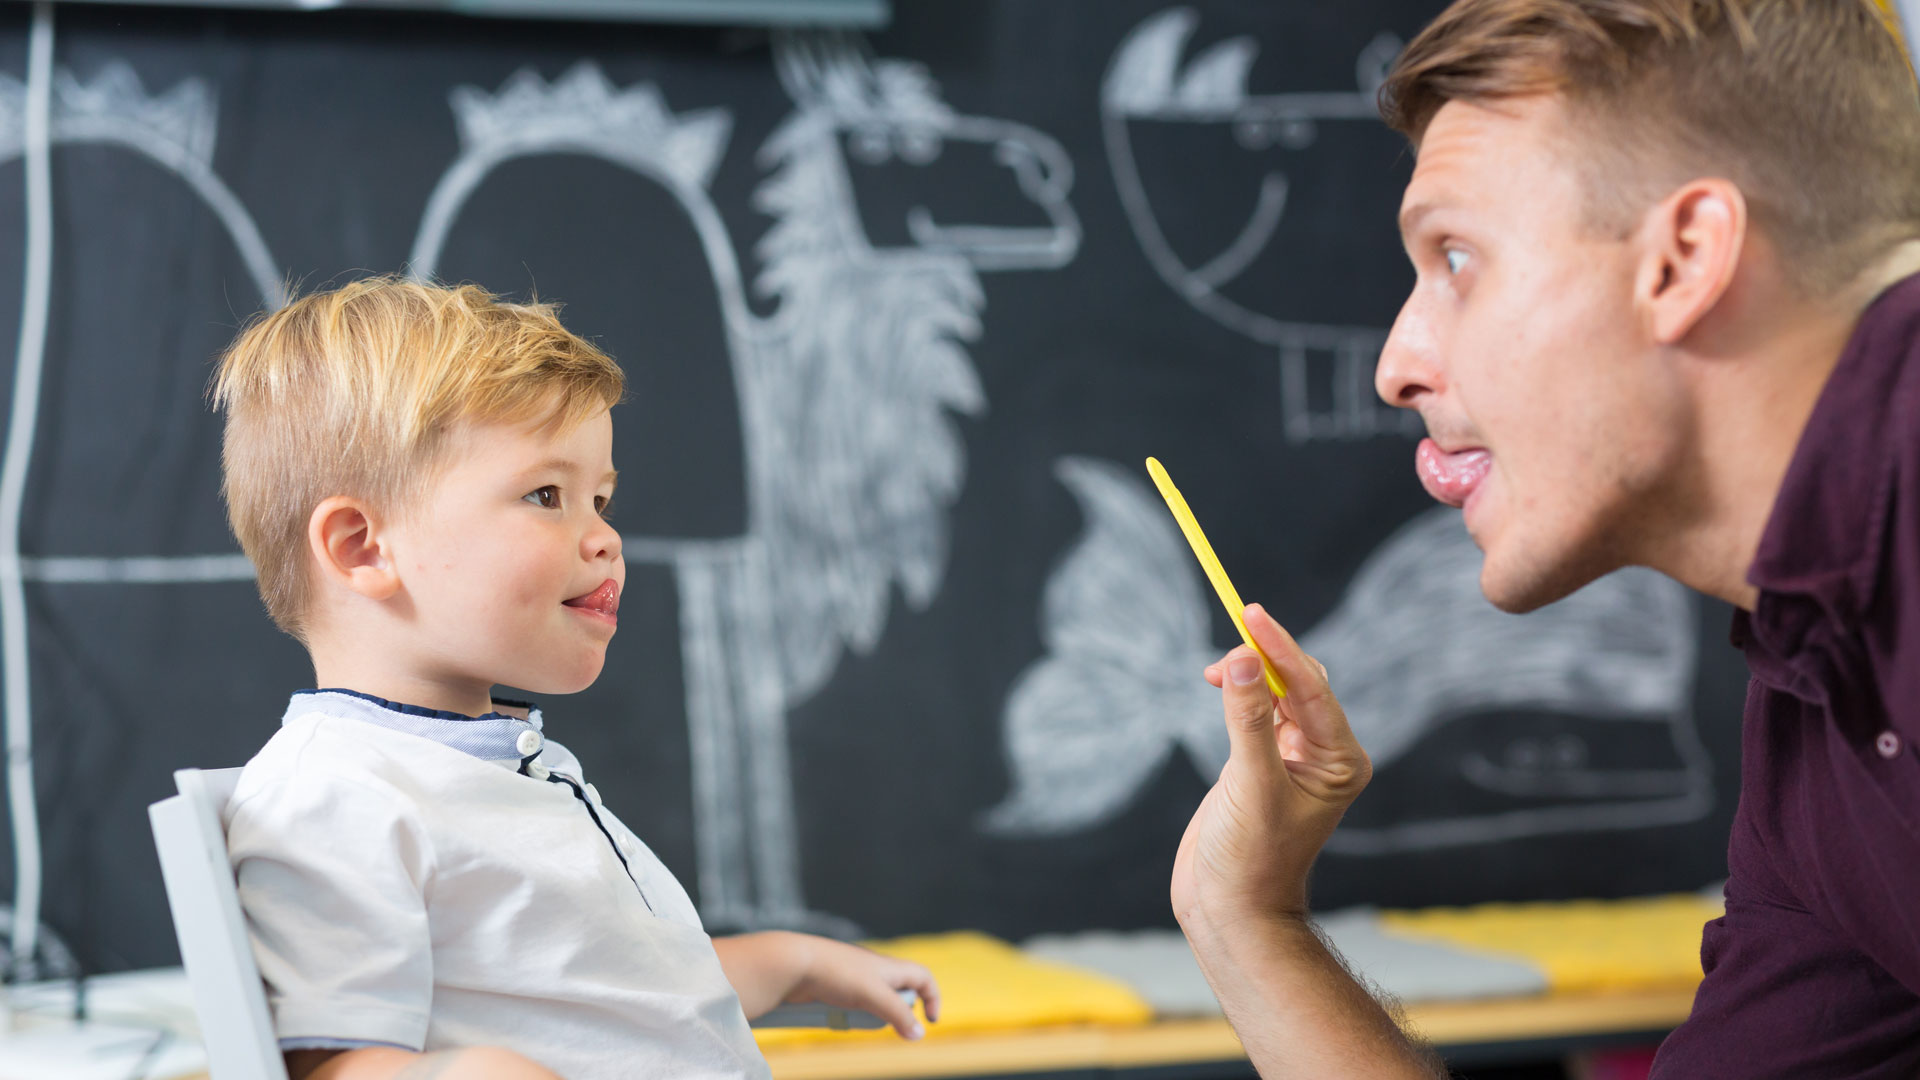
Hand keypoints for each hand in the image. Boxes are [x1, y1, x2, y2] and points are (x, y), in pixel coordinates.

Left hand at [787, 937, 940, 1039]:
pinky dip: (848, 1015)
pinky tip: (836, 1015)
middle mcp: (874, 971)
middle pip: (897, 995)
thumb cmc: (836, 973)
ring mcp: (854, 979)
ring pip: (872, 1004)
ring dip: (868, 1016)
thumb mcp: (874, 996)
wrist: (794, 964)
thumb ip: (898, 1015)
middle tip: (880, 1019)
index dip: (932, 997)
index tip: (929, 1021)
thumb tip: (918, 1034)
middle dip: (893, 1013)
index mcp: (890, 967)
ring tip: (853, 1016)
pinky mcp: (835, 988)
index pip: (923, 977)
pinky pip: (851, 1007)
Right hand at [1174, 603, 1370, 930]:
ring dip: (1249, 671)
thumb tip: (1239, 657)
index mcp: (1340, 761)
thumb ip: (1247, 718)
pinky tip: (1215, 683)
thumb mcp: (1249, 784)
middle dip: (1266, 653)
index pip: (1312, 687)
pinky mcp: (1261, 762)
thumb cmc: (1250, 858)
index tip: (1250, 613)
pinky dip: (1236, 690)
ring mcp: (1293, 758)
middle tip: (1232, 628)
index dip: (1280, 647)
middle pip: (1300, 681)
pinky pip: (1256, 709)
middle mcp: (1324, 755)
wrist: (1230, 909)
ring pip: (1277, 691)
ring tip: (1215, 666)